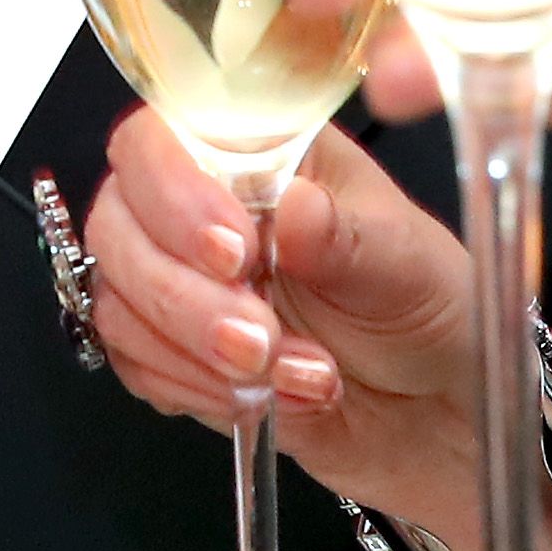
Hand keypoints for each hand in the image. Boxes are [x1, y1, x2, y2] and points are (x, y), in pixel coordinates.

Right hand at [86, 117, 477, 541]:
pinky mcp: (169, 347)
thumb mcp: (409, 263)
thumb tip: (295, 208)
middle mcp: (200, 208)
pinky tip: (265, 398)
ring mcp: (177, 279)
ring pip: (120, 302)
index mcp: (255, 155)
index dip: (173, 192)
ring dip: (197, 352)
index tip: (234, 253)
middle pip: (118, 225)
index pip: (157, 141)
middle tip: (259, 340)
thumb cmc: (426, 310)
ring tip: (292, 374)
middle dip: (186, 296)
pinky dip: (196, 388)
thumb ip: (347, 236)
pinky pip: (133, 364)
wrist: (433, 410)